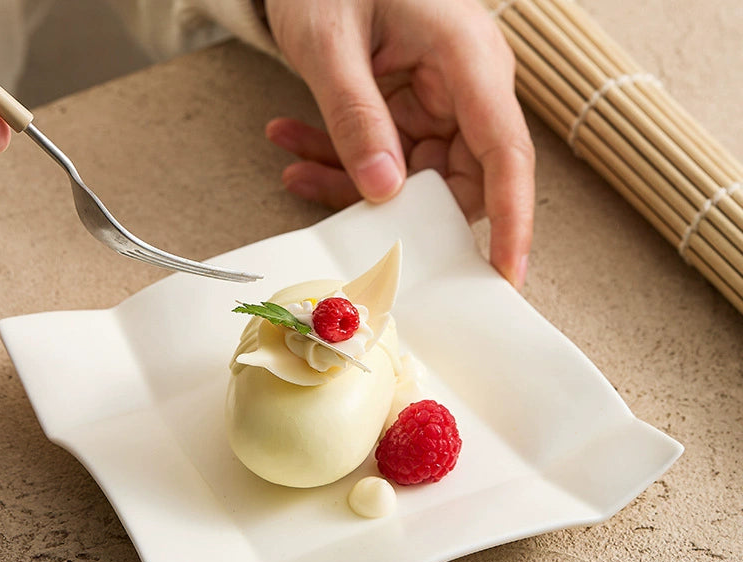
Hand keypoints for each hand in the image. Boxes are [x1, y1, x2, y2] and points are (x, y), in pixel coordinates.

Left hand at [263, 0, 534, 287]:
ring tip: (294, 162)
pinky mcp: (409, 112)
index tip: (507, 274)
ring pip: (410, 179)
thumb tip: (381, 191)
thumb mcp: (331, 41)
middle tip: (343, 215)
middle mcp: (466, 88)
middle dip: (399, 209)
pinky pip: (385, 159)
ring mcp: (438, 102)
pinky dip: (340, 160)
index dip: (514, 220)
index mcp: (468, 60)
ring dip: (350, 181)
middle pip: (458, 180)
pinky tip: (295, 143)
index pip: (506, 154)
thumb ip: (354, 116)